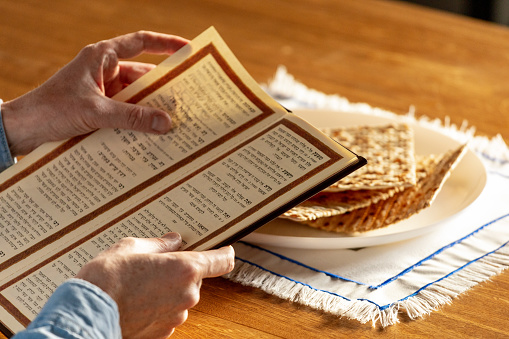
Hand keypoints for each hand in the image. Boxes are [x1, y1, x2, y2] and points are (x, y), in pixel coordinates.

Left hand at [1, 31, 188, 155]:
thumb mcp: (96, 111)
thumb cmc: (51, 109)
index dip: (166, 43)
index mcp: (102, 57)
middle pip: (143, 74)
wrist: (23, 129)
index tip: (188, 49)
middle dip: (164, 86)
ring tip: (174, 121)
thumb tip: (166, 123)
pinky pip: (127, 111)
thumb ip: (132, 117)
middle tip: (188, 98)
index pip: (141, 42)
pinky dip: (139, 121)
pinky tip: (152, 133)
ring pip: (136, 96)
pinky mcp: (100, 108)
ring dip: (151, 108)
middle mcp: (104, 70)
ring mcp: (103, 90)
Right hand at [75, 232, 234, 338]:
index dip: (224, 252)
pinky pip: (168, 313)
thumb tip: (173, 241)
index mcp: (185, 269)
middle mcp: (187, 295)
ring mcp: (176, 316)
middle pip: (195, 278)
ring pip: (180, 297)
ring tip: (139, 284)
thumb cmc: (107, 279)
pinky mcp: (163, 332)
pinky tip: (137, 300)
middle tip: (156, 265)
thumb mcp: (132, 247)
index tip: (223, 248)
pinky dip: (158, 306)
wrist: (87, 315)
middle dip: (180, 271)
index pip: (222, 260)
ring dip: (167, 290)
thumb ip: (159, 244)